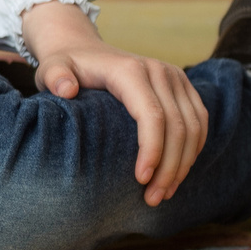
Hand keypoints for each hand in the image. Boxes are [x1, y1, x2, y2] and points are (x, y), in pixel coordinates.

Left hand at [20, 0, 207, 206]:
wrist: (85, 51)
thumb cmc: (67, 66)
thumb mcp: (51, 69)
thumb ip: (54, 76)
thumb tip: (67, 90)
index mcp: (130, 71)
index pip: (153, 116)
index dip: (152, 150)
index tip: (141, 180)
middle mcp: (159, 71)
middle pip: (177, 127)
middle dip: (169, 168)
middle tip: (153, 199)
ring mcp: (175, 77)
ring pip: (193, 128)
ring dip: (183, 164)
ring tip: (164, 192)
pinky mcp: (183, 86)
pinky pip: (199, 122)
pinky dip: (193, 150)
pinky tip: (177, 173)